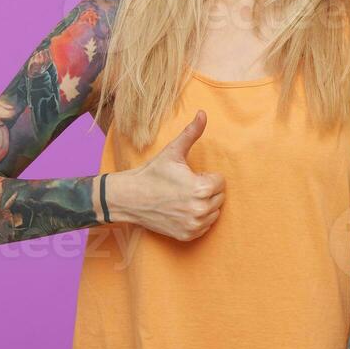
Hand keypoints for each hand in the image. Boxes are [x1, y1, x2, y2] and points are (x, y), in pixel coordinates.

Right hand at [105, 110, 225, 240]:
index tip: (189, 176)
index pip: (220, 181)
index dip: (205, 176)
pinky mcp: (187, 236)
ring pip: (214, 212)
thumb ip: (192, 132)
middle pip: (219, 197)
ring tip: (184, 198)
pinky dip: (198, 219)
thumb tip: (203, 112)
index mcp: (201, 188)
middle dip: (206, 190)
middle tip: (185, 186)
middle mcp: (200, 210)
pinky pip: (205, 226)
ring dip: (204, 205)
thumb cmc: (152, 174)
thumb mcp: (173, 151)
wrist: (129, 198)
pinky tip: (182, 210)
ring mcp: (193, 225)